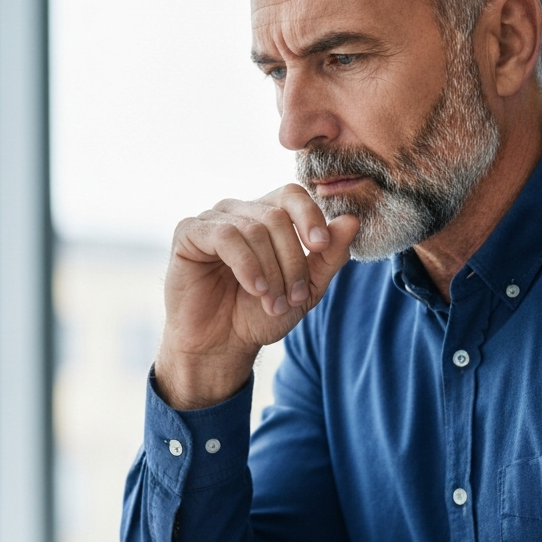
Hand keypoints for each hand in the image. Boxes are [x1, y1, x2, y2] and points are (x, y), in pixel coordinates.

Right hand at [156, 184, 358, 408]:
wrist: (221, 346)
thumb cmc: (259, 314)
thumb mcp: (306, 289)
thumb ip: (329, 256)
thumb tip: (352, 221)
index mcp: (267, 216)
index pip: (292, 195)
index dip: (310, 216)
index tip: (321, 246)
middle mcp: (239, 211)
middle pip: (277, 217)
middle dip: (292, 260)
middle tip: (294, 297)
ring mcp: (212, 220)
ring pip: (254, 229)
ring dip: (271, 271)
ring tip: (272, 302)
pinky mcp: (188, 233)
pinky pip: (224, 236)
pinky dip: (246, 265)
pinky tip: (254, 289)